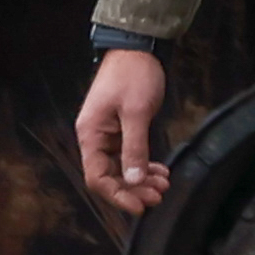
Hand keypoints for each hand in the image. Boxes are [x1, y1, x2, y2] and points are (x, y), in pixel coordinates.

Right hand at [77, 45, 171, 218]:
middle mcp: (95, 138)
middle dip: (133, 190)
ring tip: (163, 185)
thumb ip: (135, 148)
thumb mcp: (136, 112)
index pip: (97, 178)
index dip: (118, 196)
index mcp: (91, 135)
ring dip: (141, 180)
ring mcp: (108, 135)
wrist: (137, 48)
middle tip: (158, 196)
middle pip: (109, 177)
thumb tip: (133, 180)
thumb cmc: (133, 75)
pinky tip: (160, 172)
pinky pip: (129, 156)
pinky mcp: (121, 130)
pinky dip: (144, 166)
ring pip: (121, 169)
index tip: (140, 206)